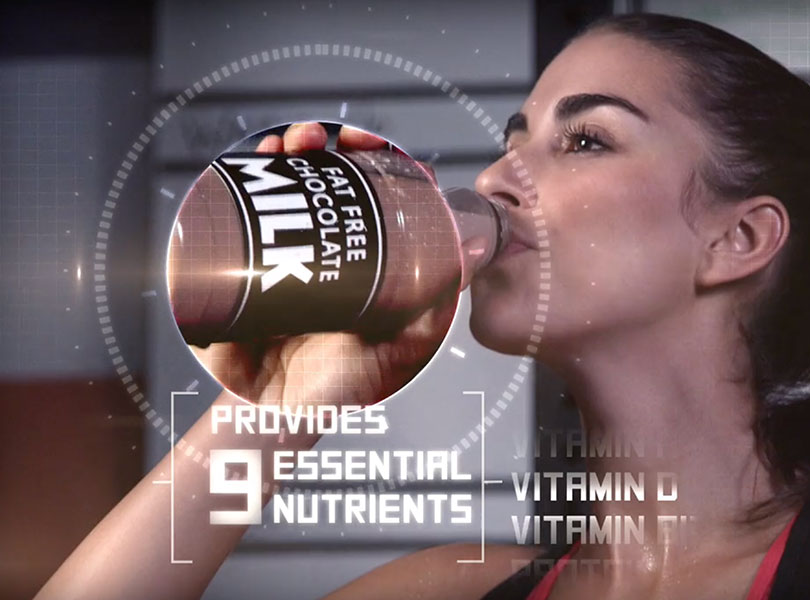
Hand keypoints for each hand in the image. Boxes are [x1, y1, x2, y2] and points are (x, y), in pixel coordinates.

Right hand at [191, 123, 455, 409]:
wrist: (274, 417)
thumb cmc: (341, 385)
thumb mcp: (397, 345)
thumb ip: (433, 307)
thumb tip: (476, 248)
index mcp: (360, 261)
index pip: (368, 197)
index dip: (371, 162)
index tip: (368, 144)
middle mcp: (322, 250)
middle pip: (322, 182)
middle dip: (322, 147)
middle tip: (318, 138)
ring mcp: (281, 254)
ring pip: (282, 188)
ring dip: (284, 153)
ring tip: (287, 144)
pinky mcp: (239, 266)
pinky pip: (235, 214)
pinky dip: (236, 179)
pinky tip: (247, 162)